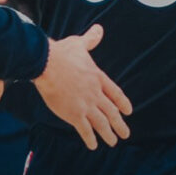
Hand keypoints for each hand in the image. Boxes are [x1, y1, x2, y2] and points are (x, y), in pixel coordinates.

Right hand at [32, 24, 132, 149]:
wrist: (47, 63)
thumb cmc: (61, 52)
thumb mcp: (79, 44)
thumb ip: (91, 40)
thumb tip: (99, 29)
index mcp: (98, 77)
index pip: (115, 93)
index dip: (122, 103)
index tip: (128, 111)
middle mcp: (95, 93)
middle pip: (111, 112)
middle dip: (119, 124)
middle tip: (125, 134)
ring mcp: (85, 104)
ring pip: (101, 123)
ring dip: (108, 134)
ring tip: (113, 142)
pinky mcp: (73, 113)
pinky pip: (85, 129)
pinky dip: (90, 138)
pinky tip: (93, 146)